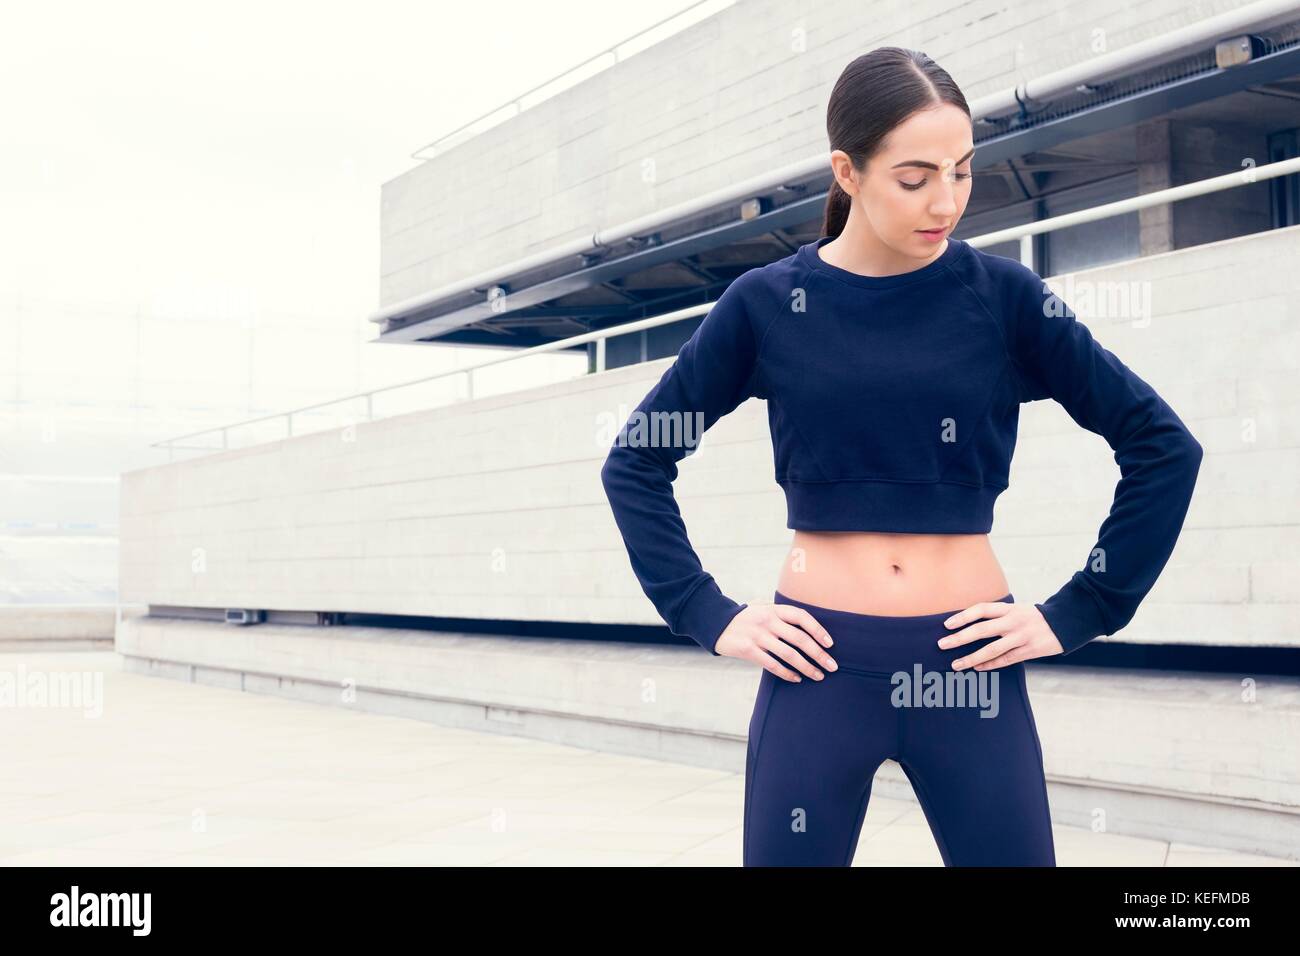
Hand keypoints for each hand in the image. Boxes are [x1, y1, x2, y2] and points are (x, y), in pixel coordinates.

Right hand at [715, 603, 837, 681]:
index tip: (830, 644)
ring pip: (789, 654)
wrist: (717, 624)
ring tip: (818, 675)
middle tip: (832, 666)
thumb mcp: (764, 610)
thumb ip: (783, 617)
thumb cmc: (748, 620)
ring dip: (807, 667)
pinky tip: (797, 678)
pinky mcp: (748, 650)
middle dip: (819, 654)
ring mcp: (757, 636)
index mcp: (774, 609)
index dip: (818, 630)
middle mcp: (767, 621)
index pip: (802, 617)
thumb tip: (812, 632)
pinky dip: (787, 673)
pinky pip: (772, 665)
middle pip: (799, 638)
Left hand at [937, 600, 1063, 669]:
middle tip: (942, 644)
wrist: (1066, 622)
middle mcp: (1014, 621)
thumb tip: (969, 624)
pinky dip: (990, 664)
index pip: (982, 609)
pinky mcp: (1030, 651)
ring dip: (971, 657)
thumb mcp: (1017, 609)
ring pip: (992, 649)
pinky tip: (976, 668)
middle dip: (960, 638)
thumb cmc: (1034, 617)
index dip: (963, 616)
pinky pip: (1006, 660)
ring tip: (956, 664)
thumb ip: (998, 616)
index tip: (947, 624)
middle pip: (982, 630)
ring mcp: (1022, 637)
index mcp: (1009, 609)